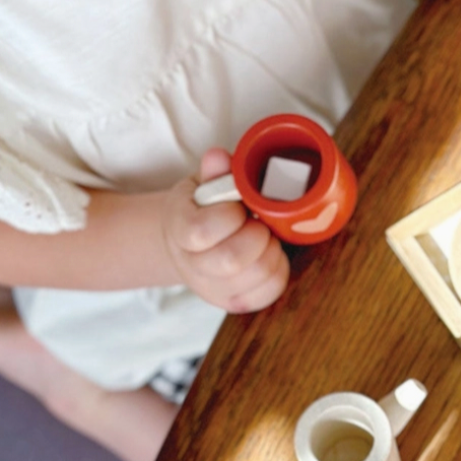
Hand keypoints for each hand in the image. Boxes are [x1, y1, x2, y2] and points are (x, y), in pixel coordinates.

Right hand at [162, 149, 289, 311]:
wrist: (191, 243)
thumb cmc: (204, 208)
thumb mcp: (203, 183)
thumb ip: (213, 172)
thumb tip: (219, 157)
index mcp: (180, 230)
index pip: (202, 231)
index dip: (229, 215)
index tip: (238, 205)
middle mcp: (192, 266)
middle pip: (230, 260)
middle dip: (257, 235)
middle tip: (259, 223)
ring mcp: (213, 289)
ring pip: (256, 277)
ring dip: (272, 251)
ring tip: (266, 236)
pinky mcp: (235, 303)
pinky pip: (268, 293)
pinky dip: (279, 271)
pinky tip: (271, 254)